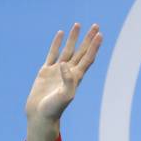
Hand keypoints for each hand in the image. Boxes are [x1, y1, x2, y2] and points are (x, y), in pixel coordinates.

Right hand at [25, 23, 103, 140]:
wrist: (40, 115)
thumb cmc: (54, 108)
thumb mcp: (64, 95)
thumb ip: (67, 80)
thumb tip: (64, 64)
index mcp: (76, 78)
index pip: (88, 58)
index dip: (94, 47)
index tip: (100, 35)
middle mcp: (69, 72)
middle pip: (81, 51)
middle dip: (88, 39)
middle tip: (96, 26)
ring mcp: (57, 70)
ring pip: (68, 50)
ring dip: (73, 38)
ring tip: (77, 25)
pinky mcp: (46, 71)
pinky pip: (52, 53)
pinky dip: (57, 43)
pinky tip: (60, 34)